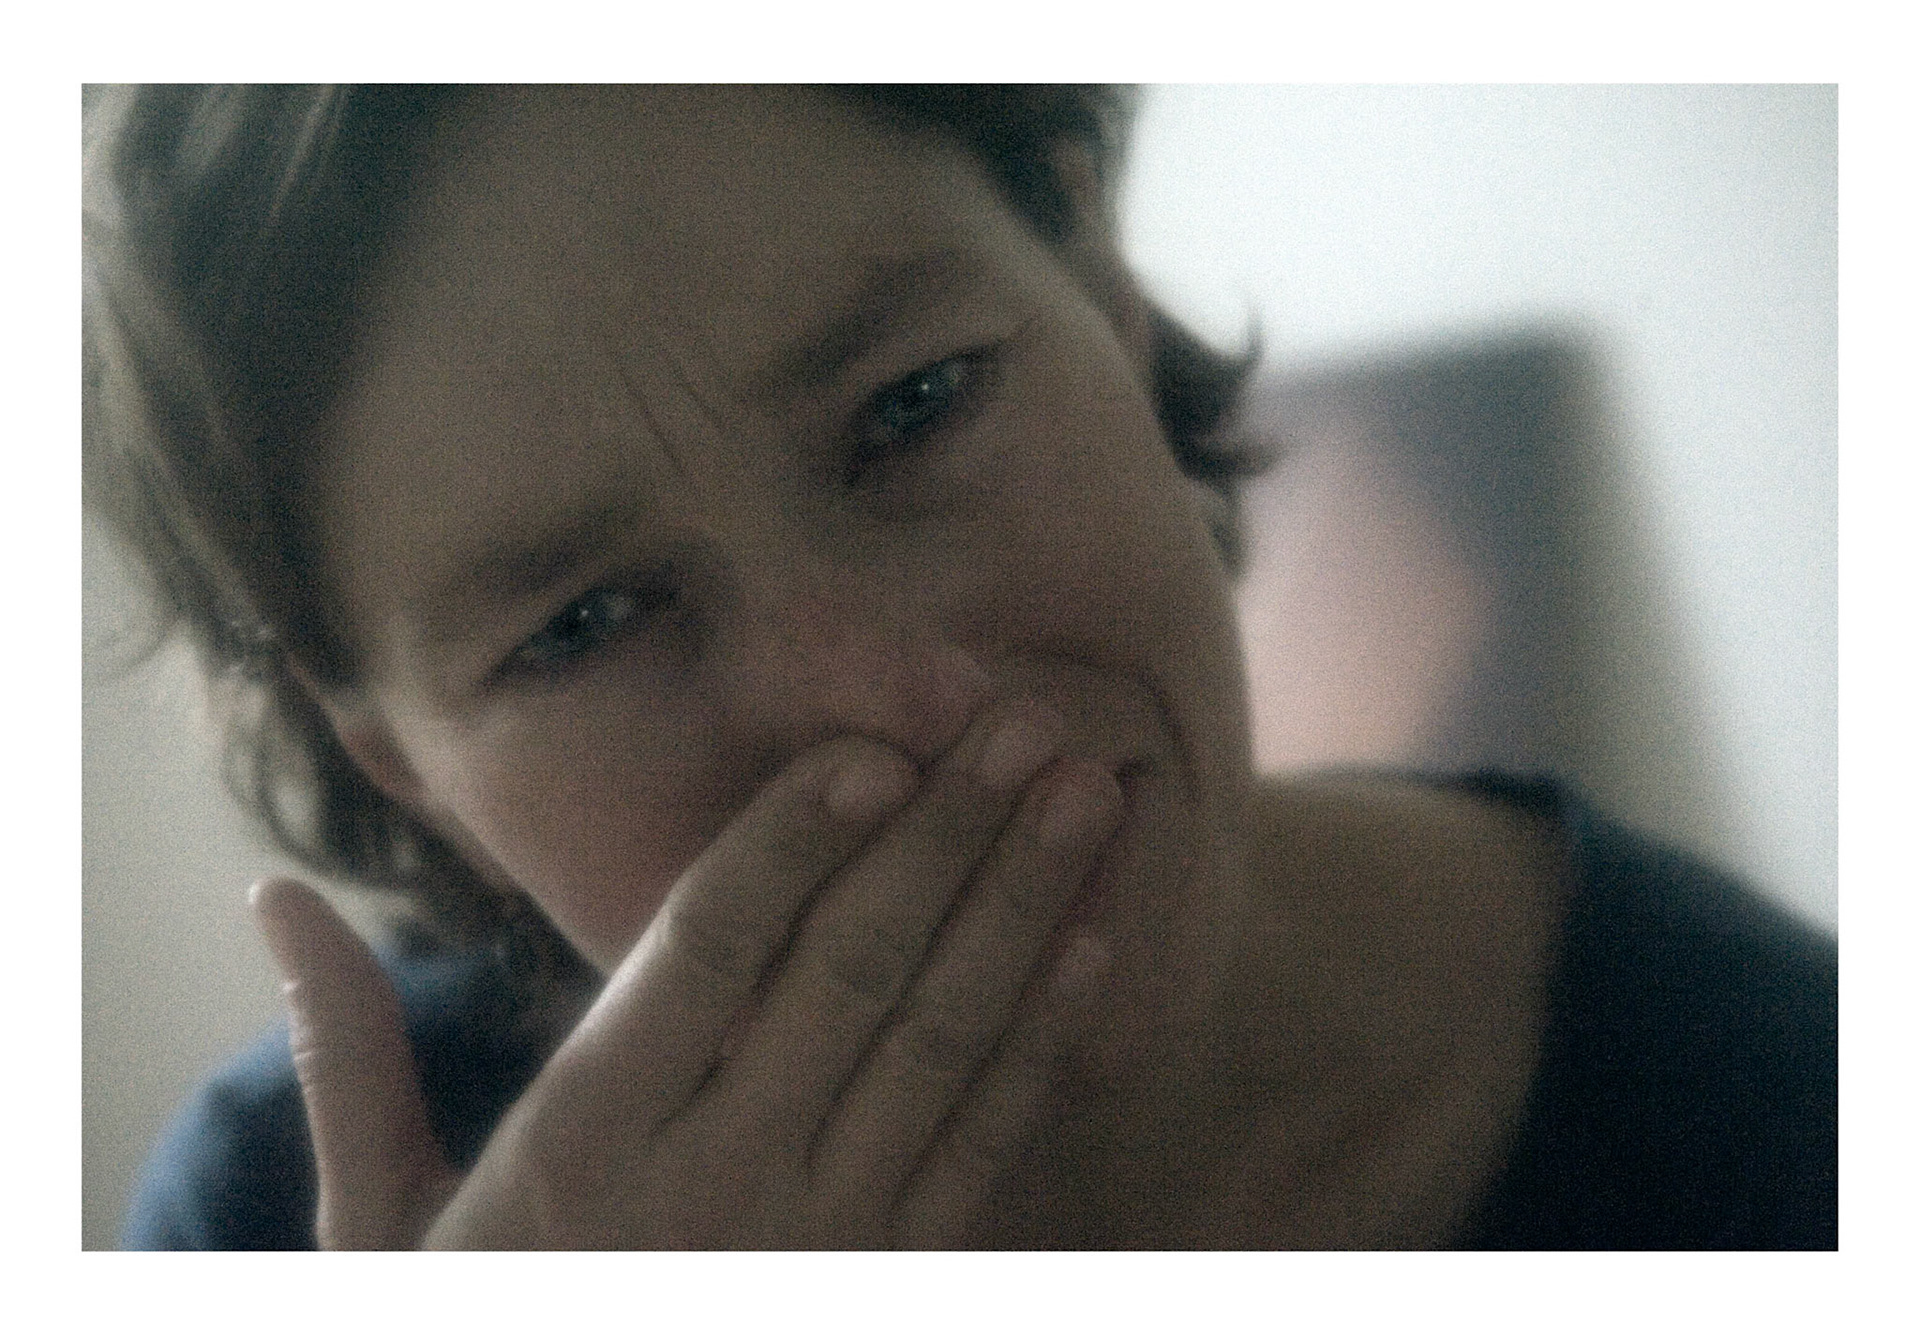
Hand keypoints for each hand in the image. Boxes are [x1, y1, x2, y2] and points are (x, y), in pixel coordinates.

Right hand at [253, 698, 1120, 1248]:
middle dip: (948, 837)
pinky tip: (1090, 945)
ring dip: (1022, 908)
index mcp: (584, 1141)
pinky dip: (1042, 1042)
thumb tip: (274, 896)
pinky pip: (982, 1148)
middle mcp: (716, 1181)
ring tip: (1086, 795)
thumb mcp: (379, 1218)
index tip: (873, 746)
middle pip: (853, 975)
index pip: (705, 951)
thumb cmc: (470, 1320)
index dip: (794, 840)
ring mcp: (822, 1240)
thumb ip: (346, 1054)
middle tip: (1025, 723)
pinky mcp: (892, 1282)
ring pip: (941, 1044)